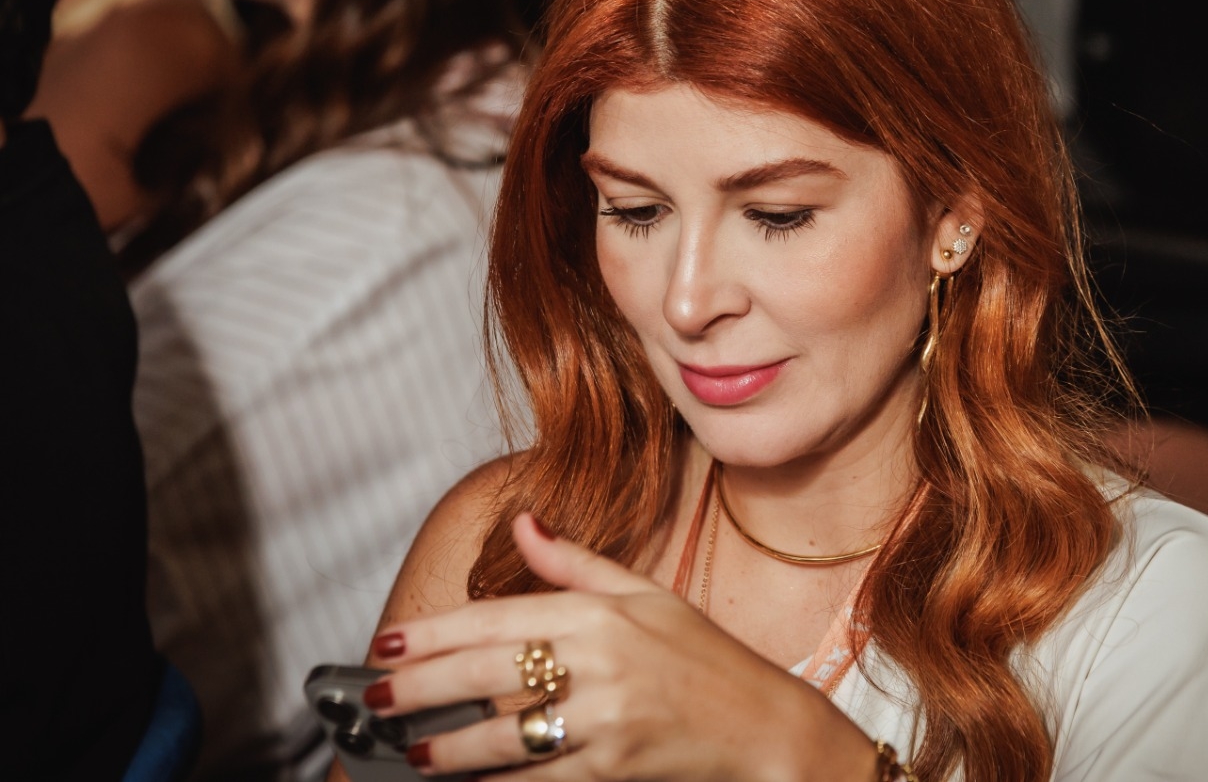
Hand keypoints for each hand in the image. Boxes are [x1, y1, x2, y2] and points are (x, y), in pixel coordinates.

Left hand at [362, 514, 876, 780]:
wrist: (763, 726)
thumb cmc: (704, 659)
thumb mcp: (646, 595)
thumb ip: (575, 563)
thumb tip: (524, 521)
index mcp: (601, 612)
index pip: (498, 618)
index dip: (436, 632)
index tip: (390, 641)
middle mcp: (600, 660)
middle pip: (487, 675)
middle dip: (420, 688)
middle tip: (374, 699)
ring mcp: (606, 717)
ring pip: (505, 735)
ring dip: (448, 746)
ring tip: (412, 750)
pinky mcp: (613, 766)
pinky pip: (539, 778)